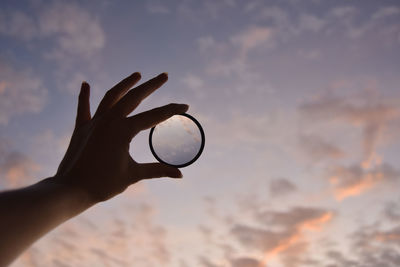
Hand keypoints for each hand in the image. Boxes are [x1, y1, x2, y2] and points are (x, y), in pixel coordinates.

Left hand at [54, 72, 187, 202]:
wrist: (71, 190)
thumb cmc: (103, 184)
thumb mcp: (133, 175)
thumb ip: (158, 170)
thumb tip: (180, 175)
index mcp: (123, 131)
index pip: (154, 117)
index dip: (171, 111)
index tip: (186, 105)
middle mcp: (109, 121)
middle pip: (134, 97)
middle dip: (151, 85)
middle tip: (164, 76)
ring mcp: (94, 122)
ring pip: (111, 96)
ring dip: (125, 84)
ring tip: (137, 74)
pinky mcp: (82, 128)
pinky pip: (84, 108)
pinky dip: (84, 95)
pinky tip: (85, 83)